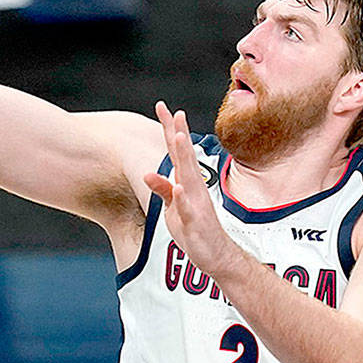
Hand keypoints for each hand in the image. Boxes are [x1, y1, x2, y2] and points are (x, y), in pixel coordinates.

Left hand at [142, 102, 237, 275]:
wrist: (214, 255)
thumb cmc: (193, 229)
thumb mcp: (172, 207)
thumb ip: (162, 188)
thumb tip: (147, 172)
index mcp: (186, 182)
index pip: (176, 151)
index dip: (170, 129)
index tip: (163, 107)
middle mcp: (193, 187)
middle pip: (184, 156)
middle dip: (179, 134)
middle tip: (175, 111)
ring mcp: (196, 203)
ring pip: (188, 177)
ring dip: (183, 157)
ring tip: (178, 137)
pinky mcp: (195, 222)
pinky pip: (188, 209)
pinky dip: (182, 198)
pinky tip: (178, 188)